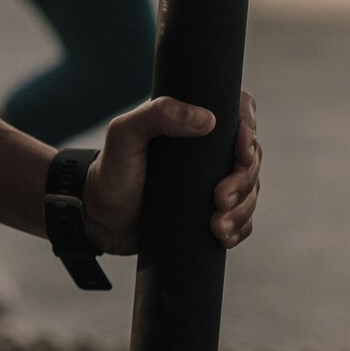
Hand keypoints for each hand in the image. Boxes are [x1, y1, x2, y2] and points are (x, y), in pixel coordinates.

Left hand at [81, 90, 259, 253]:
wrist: (99, 219)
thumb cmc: (110, 171)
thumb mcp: (124, 135)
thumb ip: (157, 115)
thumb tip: (208, 120)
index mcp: (190, 123)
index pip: (238, 114)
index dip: (249, 132)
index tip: (242, 155)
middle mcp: (207, 150)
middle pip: (250, 158)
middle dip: (243, 181)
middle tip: (220, 199)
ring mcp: (211, 181)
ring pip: (250, 191)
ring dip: (242, 209)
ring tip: (217, 226)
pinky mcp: (210, 211)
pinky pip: (242, 219)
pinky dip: (239, 228)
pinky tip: (223, 236)